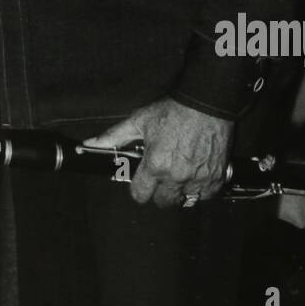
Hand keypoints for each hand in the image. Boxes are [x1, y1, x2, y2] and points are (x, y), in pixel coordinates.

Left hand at [85, 97, 232, 208]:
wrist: (206, 102)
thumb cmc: (172, 111)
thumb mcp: (139, 121)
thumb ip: (114, 137)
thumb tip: (89, 144)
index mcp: (155, 166)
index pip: (140, 195)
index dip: (139, 188)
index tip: (142, 181)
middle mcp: (176, 177)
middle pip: (163, 202)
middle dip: (160, 192)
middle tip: (162, 177)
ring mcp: (197, 180)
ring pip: (185, 201)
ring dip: (181, 192)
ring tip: (179, 175)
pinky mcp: (215, 178)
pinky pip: (205, 195)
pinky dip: (200, 189)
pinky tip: (196, 175)